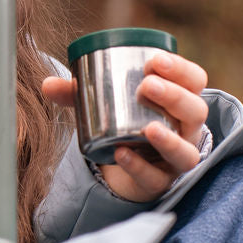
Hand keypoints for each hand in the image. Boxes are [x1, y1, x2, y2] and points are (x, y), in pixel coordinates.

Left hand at [41, 50, 209, 201]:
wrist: (124, 163)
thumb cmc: (122, 122)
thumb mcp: (102, 103)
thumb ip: (77, 93)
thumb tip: (47, 84)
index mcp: (180, 100)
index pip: (194, 80)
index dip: (181, 69)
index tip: (155, 60)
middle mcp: (186, 129)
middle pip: (196, 111)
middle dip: (175, 97)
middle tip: (147, 85)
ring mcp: (177, 157)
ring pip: (187, 151)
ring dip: (169, 139)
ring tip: (148, 128)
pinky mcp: (161, 182)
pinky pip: (157, 178)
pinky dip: (138, 166)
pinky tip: (121, 154)